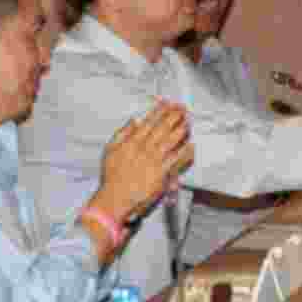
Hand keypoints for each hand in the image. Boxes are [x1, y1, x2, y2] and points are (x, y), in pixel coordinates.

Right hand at [93, 101, 194, 222]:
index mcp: (132, 142)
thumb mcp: (110, 151)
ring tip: (188, 121)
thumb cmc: (112, 176)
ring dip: (181, 129)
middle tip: (182, 108)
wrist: (115, 197)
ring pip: (171, 140)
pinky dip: (184, 152)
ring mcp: (154, 161)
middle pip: (162, 128)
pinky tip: (191, 145)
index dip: (159, 111)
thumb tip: (133, 121)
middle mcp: (144, 149)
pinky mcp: (161, 173)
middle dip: (173, 116)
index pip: (149, 122)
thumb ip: (122, 134)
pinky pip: (176, 160)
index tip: (167, 103)